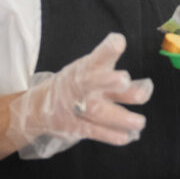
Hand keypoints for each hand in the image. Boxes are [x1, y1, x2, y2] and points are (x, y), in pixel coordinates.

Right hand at [7, 33, 152, 159]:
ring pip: (97, 112)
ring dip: (119, 117)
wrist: (40, 106)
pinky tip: (125, 137)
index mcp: (85, 68)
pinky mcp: (75, 126)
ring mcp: (76, 107)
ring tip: (139, 121)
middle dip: (108, 81)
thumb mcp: (87, 68)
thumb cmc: (74, 83)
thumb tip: (132, 62)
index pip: (97, 56)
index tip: (118, 41)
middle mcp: (81, 86)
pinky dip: (109, 135)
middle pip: (92, 82)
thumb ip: (109, 64)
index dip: (108, 50)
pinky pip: (93, 131)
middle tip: (124, 79)